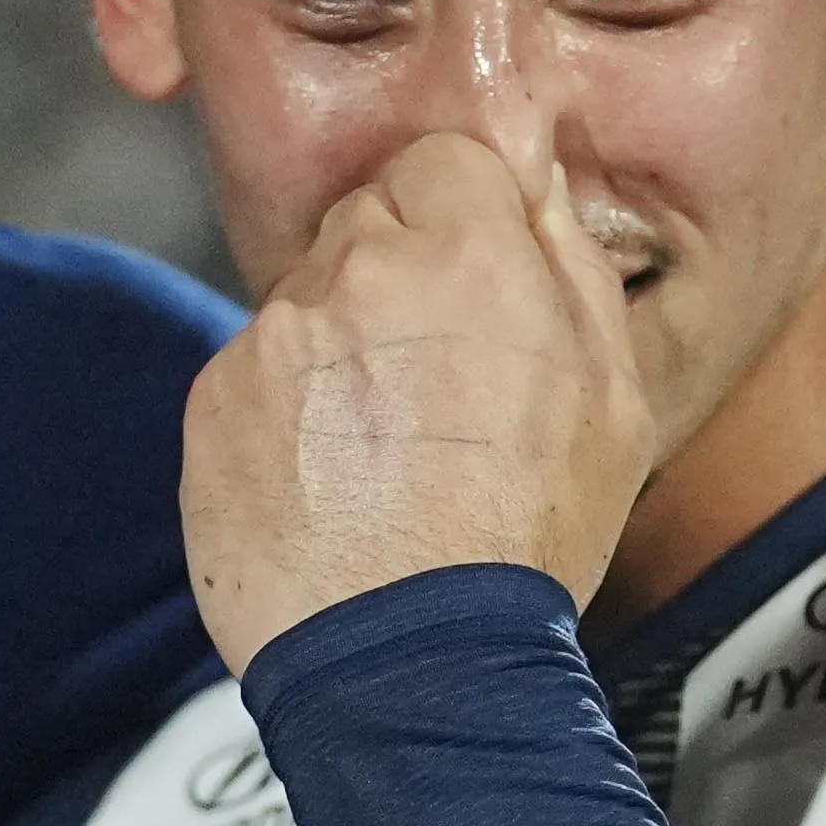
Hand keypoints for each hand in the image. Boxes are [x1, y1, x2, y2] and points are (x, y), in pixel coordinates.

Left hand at [179, 129, 655, 676]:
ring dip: (339, 350)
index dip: (462, 218)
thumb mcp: (612, 395)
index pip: (443, 161)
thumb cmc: (527, 535)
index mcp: (466, 253)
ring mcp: (272, 338)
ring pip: (307, 303)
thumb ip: (570, 261)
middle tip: (436, 384)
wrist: (414, 664)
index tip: (474, 283)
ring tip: (384, 453)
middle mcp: (355, 273)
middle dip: (397, 279)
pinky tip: (329, 485)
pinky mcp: (212, 401)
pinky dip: (283, 415)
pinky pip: (254, 377)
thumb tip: (535, 177)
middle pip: (367, 222)